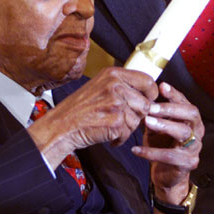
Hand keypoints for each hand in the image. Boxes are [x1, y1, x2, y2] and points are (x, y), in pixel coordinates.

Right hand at [28, 67, 157, 167]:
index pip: (147, 80)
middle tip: (121, 119)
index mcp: (113, 74)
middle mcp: (116, 86)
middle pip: (146, 103)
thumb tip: (147, 91)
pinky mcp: (116, 122)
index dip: (151, 93)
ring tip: (109, 125)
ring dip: (127, 128)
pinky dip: (119, 138)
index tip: (148, 100)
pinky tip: (106, 134)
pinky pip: (128, 133)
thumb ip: (121, 85)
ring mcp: (116, 104)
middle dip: (137, 115)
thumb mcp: (100, 85)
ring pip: (138, 120)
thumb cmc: (79, 108)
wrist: (62, 125)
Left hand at [132, 81, 203, 199]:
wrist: (166, 174)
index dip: (175, 94)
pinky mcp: (188, 163)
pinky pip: (170, 156)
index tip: (162, 86)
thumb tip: (143, 96)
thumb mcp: (157, 126)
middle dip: (171, 108)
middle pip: (191, 114)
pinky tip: (136, 150)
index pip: (186, 103)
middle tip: (151, 107)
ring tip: (146, 121)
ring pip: (183, 134)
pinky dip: (151, 152)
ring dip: (164, 126)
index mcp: (192, 120)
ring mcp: (195, 148)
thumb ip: (154, 114)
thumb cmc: (162, 145)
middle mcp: (198, 131)